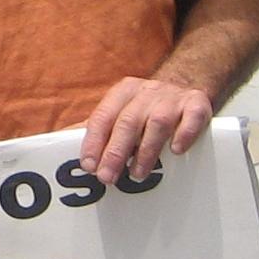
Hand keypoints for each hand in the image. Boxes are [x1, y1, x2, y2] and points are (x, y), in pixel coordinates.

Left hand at [80, 76, 213, 184]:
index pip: (103, 116)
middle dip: (115, 151)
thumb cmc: (146, 106)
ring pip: (157, 122)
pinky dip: (184, 133)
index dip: (94, 141)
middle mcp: (146, 92)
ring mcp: (173, 98)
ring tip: (137, 173)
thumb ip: (97, 127)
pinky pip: (192, 116)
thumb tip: (60, 140)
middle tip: (107, 177)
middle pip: (127, 122)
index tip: (88, 165)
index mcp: (123, 93)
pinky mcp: (198, 103)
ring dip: (146, 150)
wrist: (187, 81)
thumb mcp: (121, 109)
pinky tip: (177, 150)